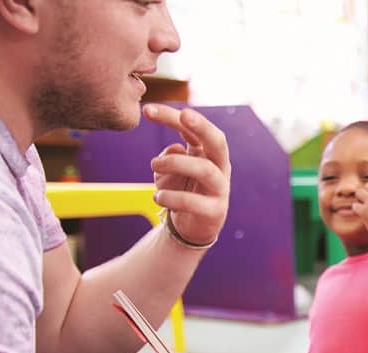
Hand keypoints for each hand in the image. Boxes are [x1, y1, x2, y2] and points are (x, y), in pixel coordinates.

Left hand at [144, 104, 230, 245]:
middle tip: (184, 115)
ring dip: (176, 163)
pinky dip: (171, 197)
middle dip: (202, 126)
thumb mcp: (170, 170)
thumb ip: (170, 157)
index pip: (194, 129)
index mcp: (208, 153)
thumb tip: (177, 150)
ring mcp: (220, 189)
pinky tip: (158, 197)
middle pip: (218, 142)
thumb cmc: (181, 191)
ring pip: (206, 170)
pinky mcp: (214, 212)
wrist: (191, 227)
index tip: (147, 110)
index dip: (172, 117)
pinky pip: (193, 202)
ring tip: (154, 165)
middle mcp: (220, 167)